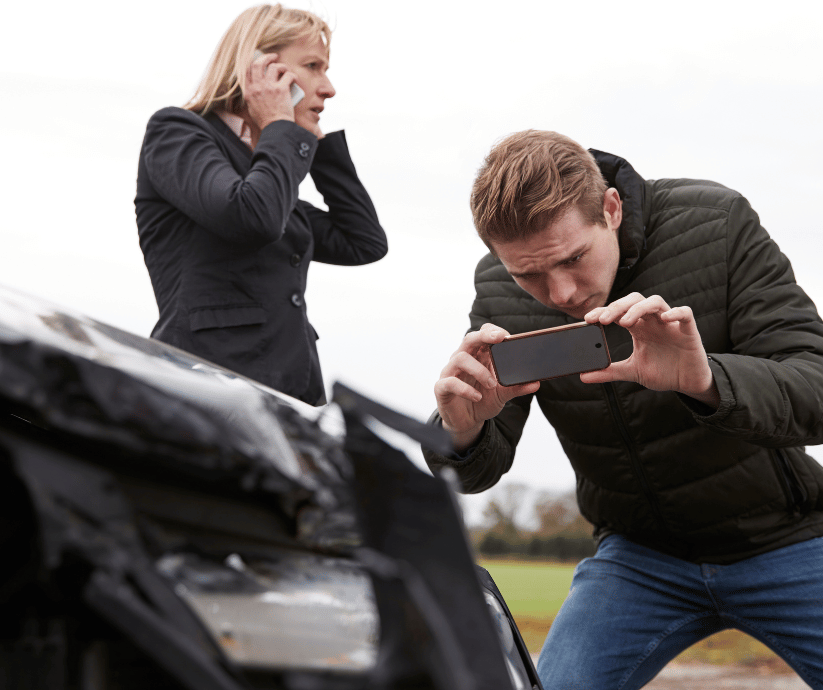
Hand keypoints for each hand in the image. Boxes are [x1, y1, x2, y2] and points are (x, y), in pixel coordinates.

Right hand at [243, 53, 296, 130]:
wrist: (276, 129)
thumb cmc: (266, 121)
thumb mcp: (252, 108)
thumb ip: (252, 96)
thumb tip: (256, 88)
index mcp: (249, 91)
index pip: (247, 70)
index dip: (254, 62)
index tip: (260, 61)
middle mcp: (257, 87)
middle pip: (258, 63)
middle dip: (267, 57)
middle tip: (273, 57)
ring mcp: (269, 87)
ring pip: (274, 66)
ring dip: (281, 66)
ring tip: (285, 70)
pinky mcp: (281, 89)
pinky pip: (288, 75)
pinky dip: (292, 75)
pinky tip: (294, 79)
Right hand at [434, 323, 540, 451]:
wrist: (467, 422)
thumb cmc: (482, 400)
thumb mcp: (503, 394)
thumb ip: (517, 387)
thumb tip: (536, 382)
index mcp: (477, 355)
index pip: (482, 334)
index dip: (492, 331)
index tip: (507, 336)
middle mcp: (462, 359)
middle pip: (469, 339)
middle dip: (484, 336)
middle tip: (500, 339)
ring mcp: (450, 372)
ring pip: (460, 358)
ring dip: (479, 370)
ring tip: (492, 384)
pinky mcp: (442, 387)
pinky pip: (450, 382)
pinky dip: (465, 389)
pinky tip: (477, 396)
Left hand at [582, 293, 718, 407]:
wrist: (688, 383)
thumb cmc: (663, 372)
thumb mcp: (632, 371)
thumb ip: (609, 372)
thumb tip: (583, 376)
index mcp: (639, 328)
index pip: (618, 311)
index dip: (603, 311)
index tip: (588, 319)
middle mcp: (653, 321)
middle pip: (634, 300)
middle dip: (617, 306)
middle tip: (603, 320)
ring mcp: (671, 324)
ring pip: (655, 301)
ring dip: (638, 308)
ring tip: (626, 322)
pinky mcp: (689, 330)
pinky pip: (685, 313)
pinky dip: (675, 312)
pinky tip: (664, 319)